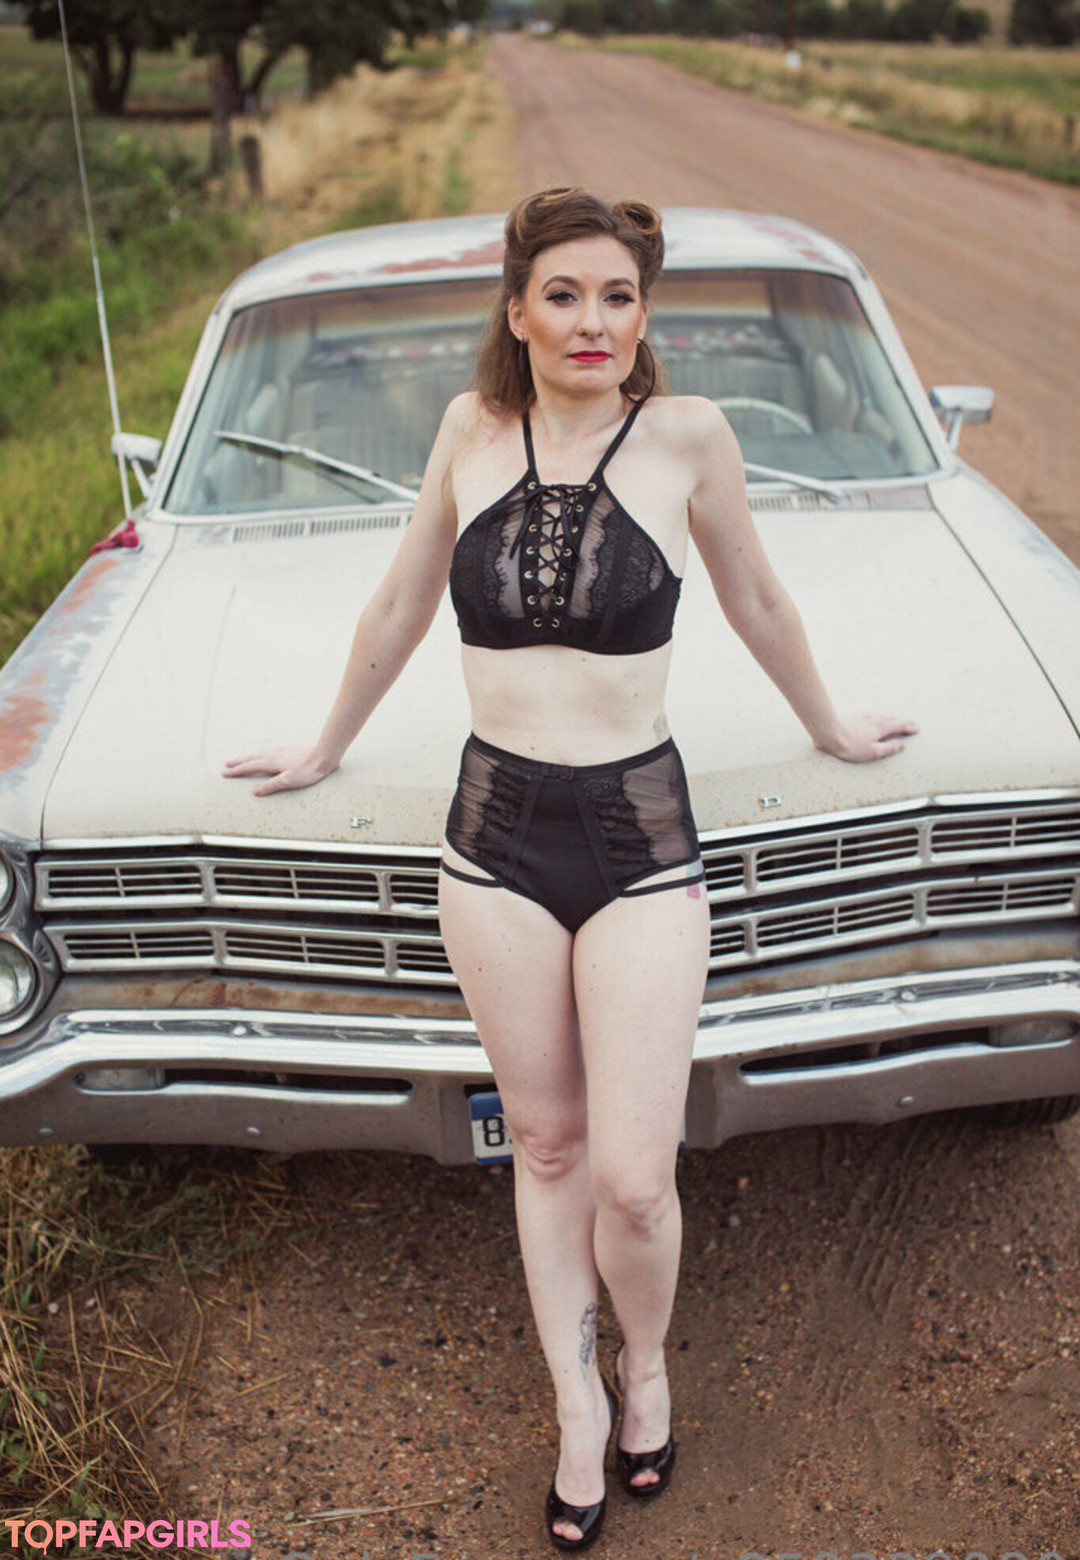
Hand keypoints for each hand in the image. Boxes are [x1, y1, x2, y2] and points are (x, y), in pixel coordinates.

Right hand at [222, 747, 337, 796]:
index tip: (225, 773)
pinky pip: (269, 752)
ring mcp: (281, 752)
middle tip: (227, 764)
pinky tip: (266, 755)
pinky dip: (261, 754)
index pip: (249, 767)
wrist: (323, 756)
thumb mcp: (288, 781)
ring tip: (243, 759)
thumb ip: (271, 786)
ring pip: (260, 754)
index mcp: (271, 762)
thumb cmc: (308, 770)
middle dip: (239, 762)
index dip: (237, 771)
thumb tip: (254, 791)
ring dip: (249, 757)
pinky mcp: (289, 752)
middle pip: (252, 758)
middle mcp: (274, 755)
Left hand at [816, 714, 918, 763]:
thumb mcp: (873, 752)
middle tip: (909, 725)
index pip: (899, 725)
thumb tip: (902, 745)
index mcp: (880, 728)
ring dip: (890, 719)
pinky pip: (870, 716)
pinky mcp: (853, 718)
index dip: (909, 727)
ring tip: (894, 721)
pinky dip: (877, 718)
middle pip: (891, 719)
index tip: (916, 729)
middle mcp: (873, 720)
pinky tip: (873, 719)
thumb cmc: (850, 746)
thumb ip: (889, 748)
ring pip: (880, 716)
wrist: (829, 733)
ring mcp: (863, 718)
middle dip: (902, 722)